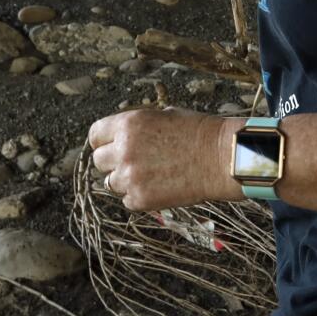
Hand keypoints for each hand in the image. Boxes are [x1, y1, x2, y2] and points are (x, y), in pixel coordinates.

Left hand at [86, 108, 238, 210]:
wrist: (221, 159)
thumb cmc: (198, 133)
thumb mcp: (164, 115)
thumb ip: (137, 127)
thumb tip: (120, 136)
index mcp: (128, 124)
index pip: (95, 135)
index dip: (103, 141)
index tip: (110, 147)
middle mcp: (124, 150)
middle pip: (98, 161)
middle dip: (113, 162)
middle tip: (134, 163)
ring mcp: (130, 177)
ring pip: (111, 183)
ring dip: (125, 180)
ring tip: (151, 175)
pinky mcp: (140, 199)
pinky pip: (127, 200)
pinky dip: (139, 196)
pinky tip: (159, 187)